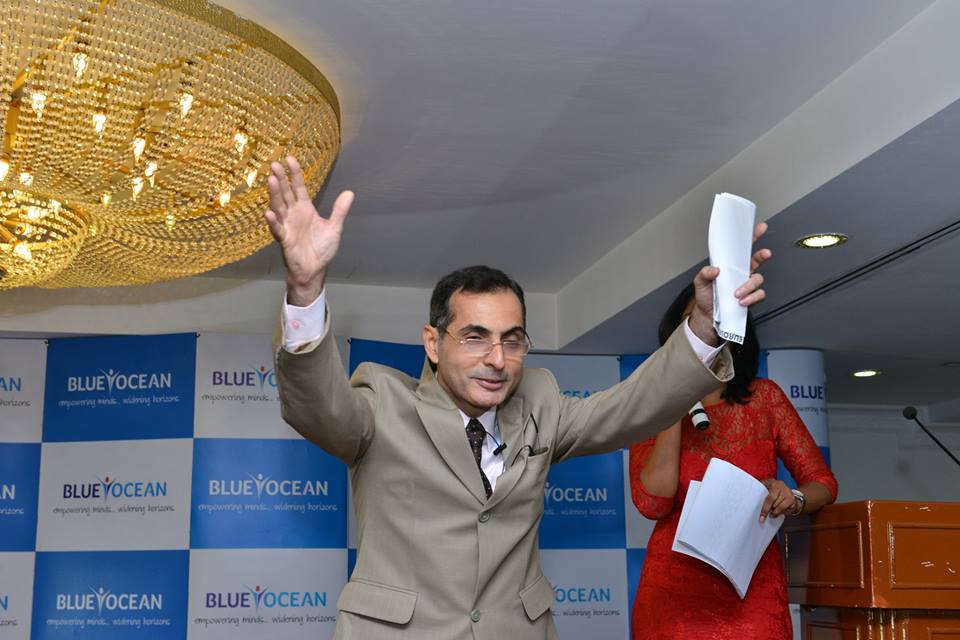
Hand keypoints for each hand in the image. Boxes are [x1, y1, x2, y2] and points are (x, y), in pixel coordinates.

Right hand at [263, 156, 354, 306]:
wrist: (315, 269)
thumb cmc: (321, 249)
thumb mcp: (334, 227)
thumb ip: (339, 210)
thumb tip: (350, 193)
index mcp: (305, 209)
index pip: (299, 187)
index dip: (294, 174)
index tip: (289, 158)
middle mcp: (294, 214)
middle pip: (286, 193)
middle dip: (280, 179)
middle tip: (274, 163)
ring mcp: (288, 226)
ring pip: (279, 207)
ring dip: (274, 194)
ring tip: (271, 180)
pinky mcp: (285, 240)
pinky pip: (278, 230)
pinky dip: (274, 222)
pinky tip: (269, 213)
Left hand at [687, 222, 772, 345]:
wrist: (707, 317)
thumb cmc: (706, 297)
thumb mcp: (699, 283)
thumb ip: (704, 274)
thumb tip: (715, 269)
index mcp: (730, 266)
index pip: (741, 249)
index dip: (751, 238)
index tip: (760, 228)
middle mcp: (740, 273)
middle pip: (757, 260)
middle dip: (762, 255)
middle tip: (764, 253)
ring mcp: (747, 286)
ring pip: (758, 279)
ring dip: (748, 286)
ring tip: (736, 294)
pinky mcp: (750, 298)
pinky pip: (758, 295)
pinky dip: (751, 298)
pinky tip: (741, 302)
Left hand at [759, 477, 795, 521]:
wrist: (788, 491)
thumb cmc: (774, 489)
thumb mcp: (766, 485)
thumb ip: (760, 489)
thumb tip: (751, 496)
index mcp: (774, 484)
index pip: (769, 498)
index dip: (765, 509)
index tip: (761, 517)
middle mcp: (783, 488)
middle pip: (775, 504)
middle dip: (770, 511)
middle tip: (766, 516)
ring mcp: (789, 495)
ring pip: (781, 508)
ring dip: (775, 513)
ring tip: (772, 514)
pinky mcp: (794, 502)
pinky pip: (787, 511)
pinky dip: (782, 513)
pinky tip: (780, 512)